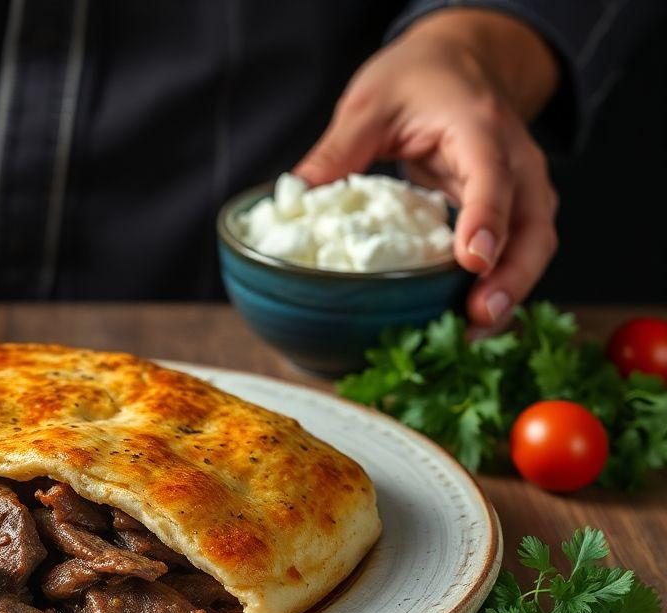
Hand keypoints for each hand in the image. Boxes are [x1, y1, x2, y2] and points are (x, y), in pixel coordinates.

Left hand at [294, 9, 560, 332]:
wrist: (458, 64)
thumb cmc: (416, 80)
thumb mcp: (368, 105)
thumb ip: (335, 153)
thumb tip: (294, 202)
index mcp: (479, 127)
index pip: (492, 176)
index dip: (485, 219)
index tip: (472, 260)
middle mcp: (514, 161)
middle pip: (531, 224)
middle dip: (511, 276)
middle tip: (479, 317)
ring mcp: (519, 189)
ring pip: (532, 246)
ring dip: (509, 292)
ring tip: (470, 334)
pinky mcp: (509, 212)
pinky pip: (515, 254)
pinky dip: (498, 288)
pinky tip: (466, 321)